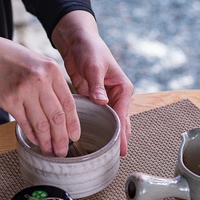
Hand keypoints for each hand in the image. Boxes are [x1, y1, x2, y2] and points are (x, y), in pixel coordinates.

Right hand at [0, 28, 79, 156]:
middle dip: (62, 138)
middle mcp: (39, 80)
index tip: (75, 137)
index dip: (73, 124)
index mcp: (52, 70)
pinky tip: (36, 141)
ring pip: (41, 123)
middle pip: (57, 117)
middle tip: (63, 151)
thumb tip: (64, 115)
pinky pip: (24, 123)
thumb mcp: (39, 65)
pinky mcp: (8, 100)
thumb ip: (53, 85)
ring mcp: (23, 90)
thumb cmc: (14, 61)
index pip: (68, 103)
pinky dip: (32, 135)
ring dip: (47, 141)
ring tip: (50, 151)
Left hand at [51, 11, 133, 155]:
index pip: (122, 115)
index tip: (120, 149)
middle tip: (116, 158)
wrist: (77, 40)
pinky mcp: (93, 99)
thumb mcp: (94, 65)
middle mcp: (116, 95)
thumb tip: (102, 101)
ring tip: (106, 155)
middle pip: (119, 122)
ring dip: (108, 135)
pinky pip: (96, 117)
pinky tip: (92, 140)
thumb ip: (97, 84)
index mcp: (122, 88)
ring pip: (108, 121)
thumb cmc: (90, 48)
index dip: (121, 134)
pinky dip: (95, 127)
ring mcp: (104, 99)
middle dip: (118, 139)